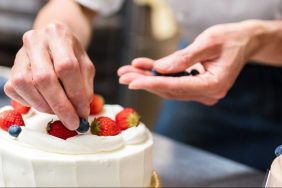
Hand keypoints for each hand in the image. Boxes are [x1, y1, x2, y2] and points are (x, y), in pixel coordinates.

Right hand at [4, 22, 94, 129]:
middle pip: (44, 78)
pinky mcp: (12, 67)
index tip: (82, 112)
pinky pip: (15, 90)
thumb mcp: (85, 65)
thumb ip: (85, 86)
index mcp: (58, 35)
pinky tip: (45, 102)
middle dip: (60, 105)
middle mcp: (35, 41)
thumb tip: (80, 110)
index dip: (75, 93)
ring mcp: (20, 54)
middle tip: (72, 122)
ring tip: (59, 111)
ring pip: (26, 85)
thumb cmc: (72, 54)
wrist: (53, 40)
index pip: (66, 67)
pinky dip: (31, 102)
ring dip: (45, 105)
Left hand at [118, 22, 257, 104]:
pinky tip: (143, 67)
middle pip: (169, 89)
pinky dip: (158, 75)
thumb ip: (184, 58)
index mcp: (213, 85)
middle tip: (123, 75)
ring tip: (127, 72)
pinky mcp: (196, 86)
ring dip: (147, 79)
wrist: (245, 41)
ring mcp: (201, 91)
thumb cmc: (230, 38)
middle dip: (144, 82)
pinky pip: (173, 82)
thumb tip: (160, 69)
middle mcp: (207, 93)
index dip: (152, 84)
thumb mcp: (208, 42)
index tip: (132, 82)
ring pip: (168, 87)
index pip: (176, 87)